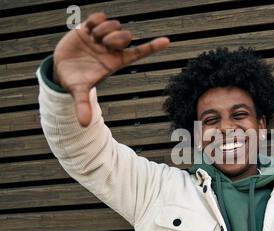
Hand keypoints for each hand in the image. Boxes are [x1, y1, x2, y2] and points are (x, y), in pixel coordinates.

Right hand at [53, 12, 169, 126]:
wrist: (60, 69)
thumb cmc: (74, 81)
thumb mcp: (78, 92)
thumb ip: (83, 105)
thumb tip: (84, 124)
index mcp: (116, 62)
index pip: (139, 53)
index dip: (153, 47)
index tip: (167, 41)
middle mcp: (112, 49)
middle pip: (126, 36)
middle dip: (116, 37)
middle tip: (102, 44)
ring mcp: (102, 38)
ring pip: (114, 25)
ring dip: (104, 29)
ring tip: (92, 38)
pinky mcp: (90, 28)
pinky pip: (100, 16)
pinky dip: (95, 20)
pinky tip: (88, 30)